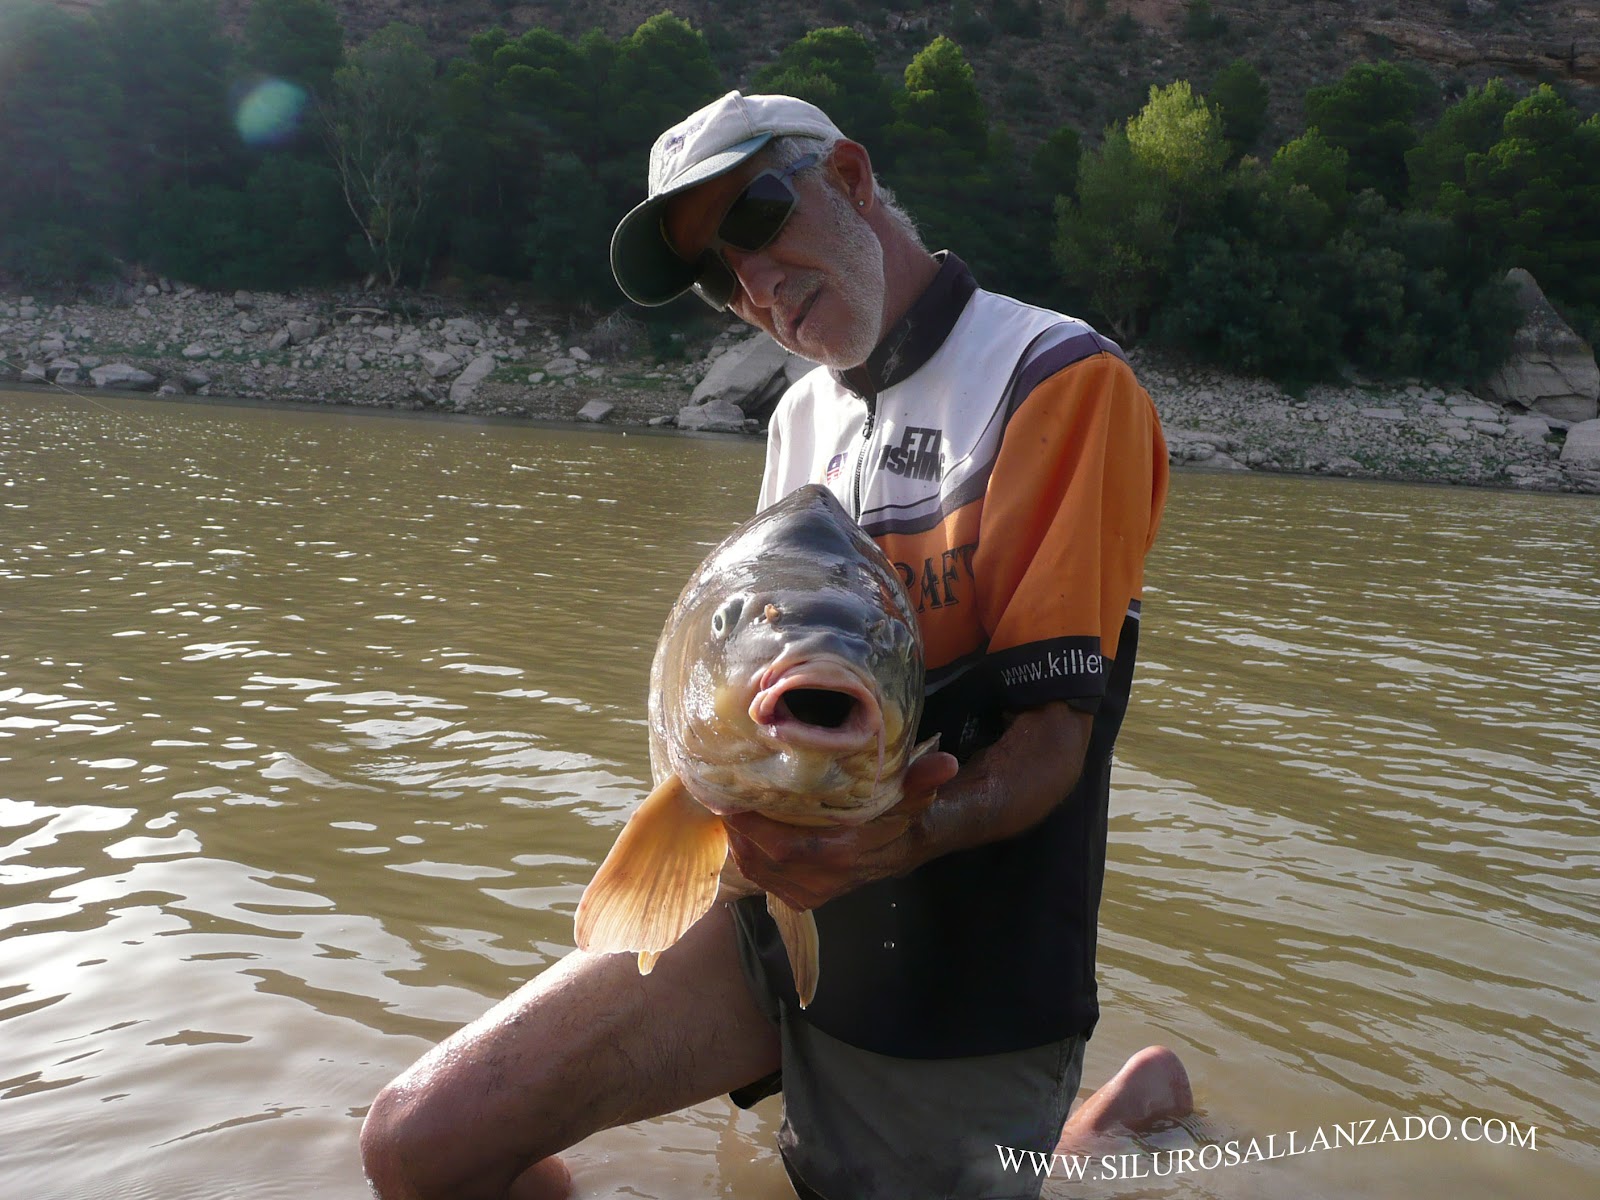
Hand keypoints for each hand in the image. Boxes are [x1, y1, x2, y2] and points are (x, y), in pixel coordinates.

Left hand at [723, 750, 958, 910]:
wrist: (901, 850)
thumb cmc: (897, 817)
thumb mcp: (909, 796)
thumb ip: (921, 780)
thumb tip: (946, 762)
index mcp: (839, 855)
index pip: (783, 846)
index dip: (751, 826)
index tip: (728, 798)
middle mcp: (819, 880)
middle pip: (760, 859)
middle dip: (736, 828)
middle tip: (718, 794)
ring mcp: (807, 893)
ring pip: (755, 870)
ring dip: (736, 840)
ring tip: (724, 807)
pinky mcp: (799, 898)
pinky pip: (760, 878)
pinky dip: (745, 853)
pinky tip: (739, 828)